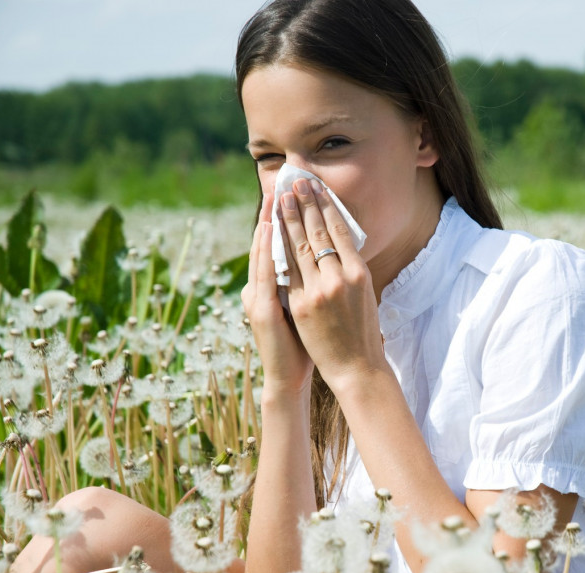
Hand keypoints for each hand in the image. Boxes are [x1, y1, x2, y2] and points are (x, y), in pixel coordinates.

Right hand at [241, 192, 313, 398]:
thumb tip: (327, 257)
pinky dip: (266, 249)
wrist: (290, 378)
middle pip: (270, 243)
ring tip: (275, 195)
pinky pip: (264, 272)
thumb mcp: (306, 306)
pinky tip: (270, 229)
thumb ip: (309, 282)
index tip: (294, 192)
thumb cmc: (304, 344)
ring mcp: (258, 297)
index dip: (284, 219)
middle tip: (283, 182)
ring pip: (264, 252)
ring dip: (269, 222)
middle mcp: (260, 288)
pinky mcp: (261, 309)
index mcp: (272, 287)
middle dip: (277, 211)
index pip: (279, 246)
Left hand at [277, 177, 386, 389]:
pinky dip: (279, 248)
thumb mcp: (364, 295)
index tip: (316, 188)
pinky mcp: (302, 305)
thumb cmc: (362, 331)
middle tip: (295, 182)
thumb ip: (350, 270)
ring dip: (289, 219)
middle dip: (305, 205)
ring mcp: (320, 291)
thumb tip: (340, 243)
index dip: (326, 206)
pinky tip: (273, 231)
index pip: (340, 230)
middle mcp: (341, 278)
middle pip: (318, 233)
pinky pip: (287, 271)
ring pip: (300, 247)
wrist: (356, 367)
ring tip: (282, 198)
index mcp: (359, 273)